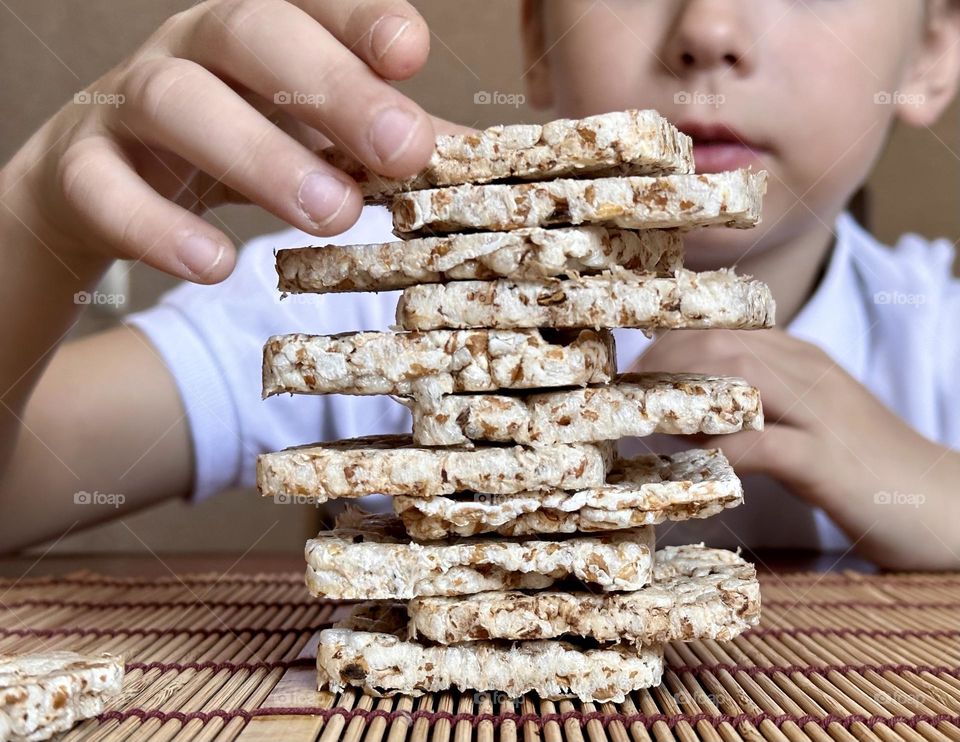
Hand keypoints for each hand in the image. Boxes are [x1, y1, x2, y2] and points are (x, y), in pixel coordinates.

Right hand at [2, 0, 445, 282]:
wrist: (99, 193)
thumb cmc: (228, 154)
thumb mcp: (308, 141)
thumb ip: (376, 147)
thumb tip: (470, 159)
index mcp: (255, 36)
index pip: (308, 4)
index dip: (358, 20)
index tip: (411, 52)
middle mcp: (190, 52)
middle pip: (250, 34)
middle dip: (331, 87)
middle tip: (401, 148)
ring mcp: (126, 106)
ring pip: (177, 101)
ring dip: (260, 156)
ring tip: (331, 216)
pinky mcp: (79, 172)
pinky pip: (105, 189)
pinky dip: (160, 228)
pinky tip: (217, 265)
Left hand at [631, 329, 959, 568]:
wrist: (947, 503)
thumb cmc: (865, 465)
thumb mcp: (809, 419)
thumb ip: (757, 404)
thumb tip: (688, 412)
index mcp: (804, 360)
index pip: (727, 328)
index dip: (671, 339)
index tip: (633, 364)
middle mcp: (811, 375)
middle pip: (724, 344)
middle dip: (664, 362)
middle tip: (626, 390)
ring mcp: (823, 414)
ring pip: (740, 378)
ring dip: (682, 394)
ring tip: (643, 417)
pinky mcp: (830, 462)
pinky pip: (763, 444)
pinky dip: (719, 448)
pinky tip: (690, 461)